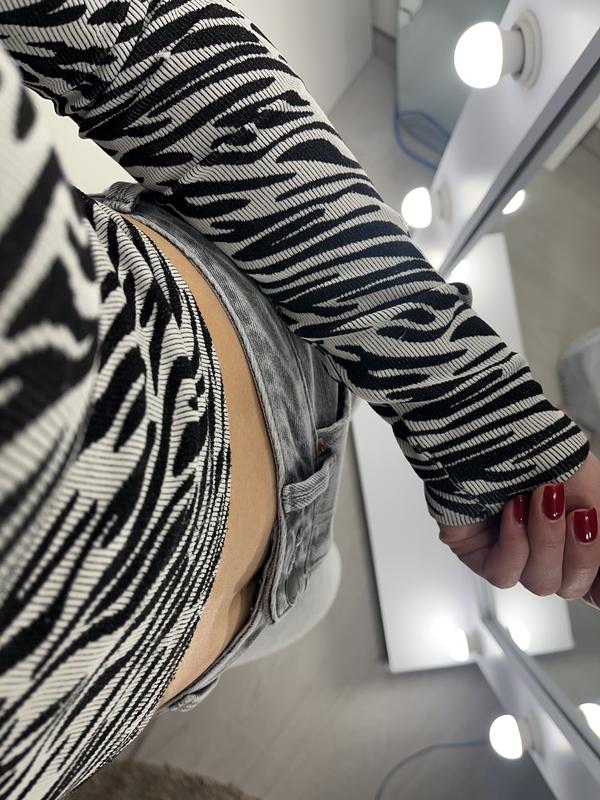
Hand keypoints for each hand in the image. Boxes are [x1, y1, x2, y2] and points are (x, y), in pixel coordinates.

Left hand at [439, 451, 599, 607]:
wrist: (494, 426)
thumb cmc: (539, 447)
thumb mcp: (590, 488)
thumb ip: (598, 528)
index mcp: (572, 538)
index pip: (591, 585)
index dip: (597, 585)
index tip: (598, 567)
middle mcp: (544, 550)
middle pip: (571, 588)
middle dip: (581, 552)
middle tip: (577, 511)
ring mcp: (511, 553)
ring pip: (541, 583)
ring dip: (547, 540)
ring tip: (541, 497)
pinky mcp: (477, 552)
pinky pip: (503, 574)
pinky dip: (515, 542)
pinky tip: (513, 510)